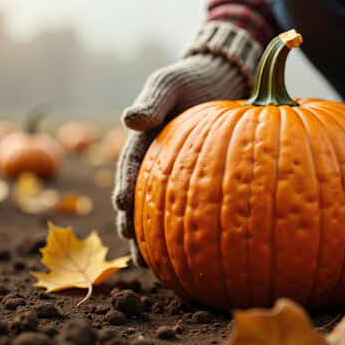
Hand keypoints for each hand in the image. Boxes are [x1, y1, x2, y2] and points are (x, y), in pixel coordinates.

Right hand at [112, 23, 260, 265]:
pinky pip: (192, 207)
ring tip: (151, 265)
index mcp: (144, 141)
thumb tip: (130, 121)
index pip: (131, 167)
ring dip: (153, 238)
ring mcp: (176, 173)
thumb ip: (153, 101)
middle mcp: (156, 162)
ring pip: (161, 210)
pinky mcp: (199, 179)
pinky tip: (191, 253)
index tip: (124, 205)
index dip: (125, 185)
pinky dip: (186, 229)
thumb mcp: (170, 83)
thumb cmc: (192, 79)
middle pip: (140, 198)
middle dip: (134, 224)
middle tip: (133, 247)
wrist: (221, 80)